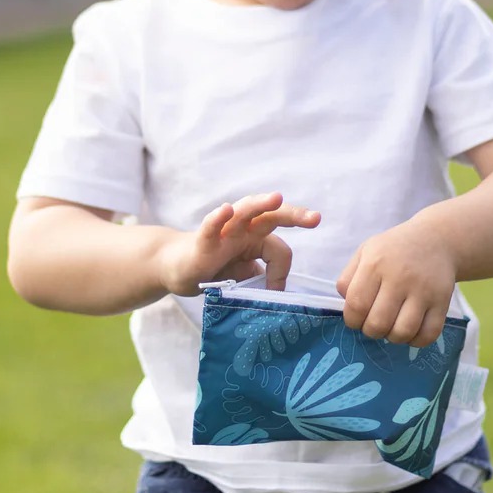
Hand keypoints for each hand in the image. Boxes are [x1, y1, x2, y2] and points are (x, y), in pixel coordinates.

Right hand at [159, 192, 320, 296]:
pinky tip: (226, 210)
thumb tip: (282, 294)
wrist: (177, 267)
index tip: (275, 292)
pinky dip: (217, 218)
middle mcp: (243, 229)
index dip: (281, 272)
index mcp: (257, 238)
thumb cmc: (215, 267)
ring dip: (260, 204)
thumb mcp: (245, 276)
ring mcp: (223, 232)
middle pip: (271, 215)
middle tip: (315, 218)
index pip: (279, 249)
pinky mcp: (202, 241)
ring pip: (244, 212)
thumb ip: (263, 278)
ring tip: (276, 198)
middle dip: (294, 215)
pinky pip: (210, 227)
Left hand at [336, 218, 457, 346]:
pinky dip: (416, 341)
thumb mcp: (365, 252)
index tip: (356, 319)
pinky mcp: (442, 302)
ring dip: (393, 337)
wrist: (435, 240)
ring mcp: (423, 291)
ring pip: (403, 332)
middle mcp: (400, 278)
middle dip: (371, 331)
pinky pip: (428, 335)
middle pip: (378, 323)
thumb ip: (348, 278)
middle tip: (374, 323)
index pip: (356, 305)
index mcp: (375, 264)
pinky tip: (411, 331)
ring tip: (392, 327)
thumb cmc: (394, 250)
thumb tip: (346, 305)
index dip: (352, 320)